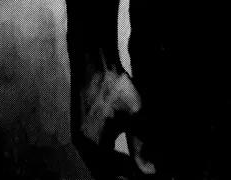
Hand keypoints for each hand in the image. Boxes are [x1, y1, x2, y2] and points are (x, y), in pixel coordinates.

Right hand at [71, 59, 155, 178]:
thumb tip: (150, 170)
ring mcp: (80, 139)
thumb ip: (142, 144)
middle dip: (124, 176)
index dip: (132, 177)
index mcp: (93, 147)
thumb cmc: (115, 85)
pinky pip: (97, 155)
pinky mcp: (82, 130)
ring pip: (100, 166)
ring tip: (136, 171)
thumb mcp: (135, 114)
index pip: (114, 176)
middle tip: (142, 174)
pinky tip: (124, 158)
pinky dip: (111, 160)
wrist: (95, 61)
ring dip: (118, 170)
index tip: (148, 176)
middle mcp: (83, 147)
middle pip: (105, 174)